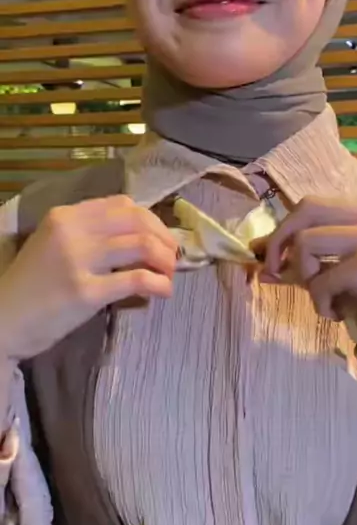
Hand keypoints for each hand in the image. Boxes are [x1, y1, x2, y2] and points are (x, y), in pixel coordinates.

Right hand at [0, 195, 177, 360]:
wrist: (4, 319)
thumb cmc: (33, 287)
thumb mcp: (54, 246)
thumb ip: (88, 236)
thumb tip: (137, 237)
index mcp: (65, 215)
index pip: (122, 204)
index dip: (151, 220)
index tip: (161, 238)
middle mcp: (72, 231)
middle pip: (137, 222)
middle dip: (164, 239)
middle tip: (171, 259)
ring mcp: (78, 261)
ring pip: (141, 246)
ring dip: (165, 261)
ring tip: (168, 275)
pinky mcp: (86, 293)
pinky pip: (137, 279)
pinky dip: (159, 284)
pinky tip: (163, 291)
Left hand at [255, 197, 356, 363]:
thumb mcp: (350, 276)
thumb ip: (313, 265)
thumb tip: (263, 266)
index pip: (313, 205)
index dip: (284, 230)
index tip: (270, 259)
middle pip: (305, 210)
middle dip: (280, 243)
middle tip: (277, 274)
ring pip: (306, 243)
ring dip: (306, 279)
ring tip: (327, 301)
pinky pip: (320, 282)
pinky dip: (322, 304)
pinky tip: (341, 314)